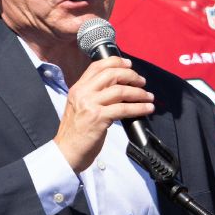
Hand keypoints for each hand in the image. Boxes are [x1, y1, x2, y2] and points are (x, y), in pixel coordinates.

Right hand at [53, 56, 153, 172]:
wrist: (66, 152)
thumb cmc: (75, 133)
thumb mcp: (79, 107)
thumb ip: (93, 95)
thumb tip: (118, 88)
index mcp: (78, 88)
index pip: (97, 66)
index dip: (116, 62)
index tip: (129, 65)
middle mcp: (83, 93)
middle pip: (111, 74)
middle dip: (131, 76)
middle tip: (142, 82)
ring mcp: (90, 105)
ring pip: (120, 91)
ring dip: (139, 93)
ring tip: (148, 96)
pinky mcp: (98, 118)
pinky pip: (124, 109)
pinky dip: (139, 108)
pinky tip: (147, 109)